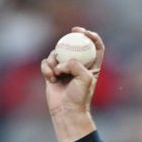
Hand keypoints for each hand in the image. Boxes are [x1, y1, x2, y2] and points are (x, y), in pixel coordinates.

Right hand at [41, 27, 103, 141]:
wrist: (66, 111)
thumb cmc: (79, 97)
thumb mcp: (84, 78)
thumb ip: (76, 64)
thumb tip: (64, 60)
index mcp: (92, 67)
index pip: (96, 47)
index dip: (92, 37)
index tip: (85, 32)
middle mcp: (79, 65)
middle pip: (75, 45)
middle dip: (73, 35)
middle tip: (72, 31)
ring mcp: (65, 68)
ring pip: (57, 52)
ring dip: (55, 60)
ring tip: (57, 74)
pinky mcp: (52, 72)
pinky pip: (46, 62)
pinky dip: (47, 68)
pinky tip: (50, 79)